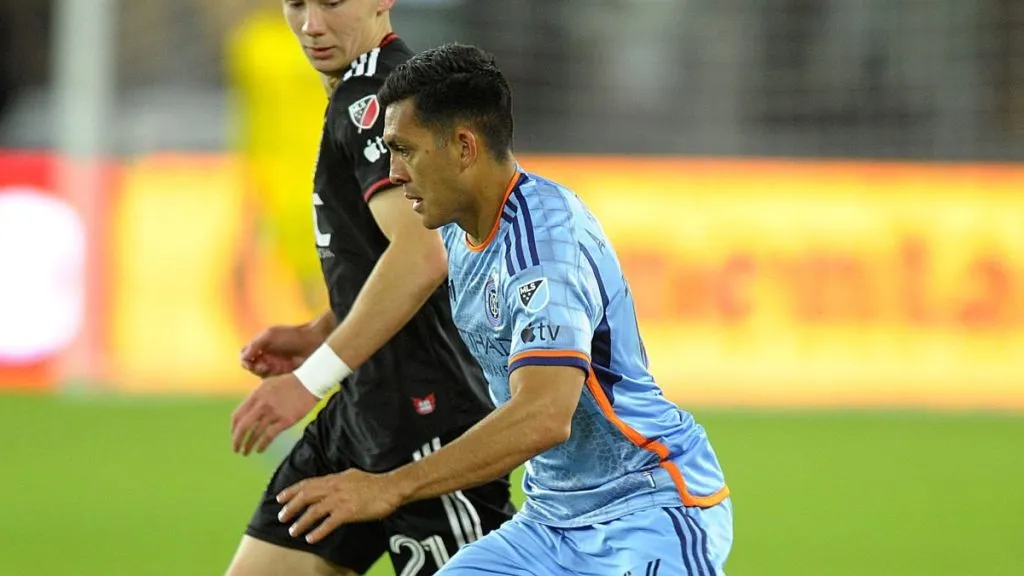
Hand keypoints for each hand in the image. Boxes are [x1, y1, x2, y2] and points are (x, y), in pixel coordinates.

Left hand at [231, 373, 318, 454]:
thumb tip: (247, 412)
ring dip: (248, 445)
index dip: (233, 428)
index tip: (234, 435)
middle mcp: (262, 405)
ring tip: (246, 452)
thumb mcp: (268, 385)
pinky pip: (269, 436)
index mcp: (256, 395)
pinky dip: (262, 445)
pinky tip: (259, 450)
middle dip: (237, 440)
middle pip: (243, 426)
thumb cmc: (289, 383)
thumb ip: (256, 398)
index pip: (237, 415)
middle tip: (235, 449)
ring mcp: (274, 413)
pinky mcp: (286, 420)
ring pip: (255, 433)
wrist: (310, 382)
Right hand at [240, 324, 321, 377]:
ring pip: (262, 375)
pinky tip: (279, 374)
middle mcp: (267, 356)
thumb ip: (254, 345)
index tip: (250, 361)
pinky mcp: (284, 375)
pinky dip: (273, 379)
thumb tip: (244, 358)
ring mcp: (276, 366)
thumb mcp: (270, 335)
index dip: (245, 360)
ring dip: (264, 374)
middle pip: (252, 367)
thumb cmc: (292, 336)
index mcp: (261, 346)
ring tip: (272, 368)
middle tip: (264, 366)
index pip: (245, 356)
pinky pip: (274, 381)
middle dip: (255, 368)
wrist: (314, 342)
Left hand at [276, 470, 402, 542]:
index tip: (279, 498)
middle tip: (281, 517)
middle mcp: (334, 487)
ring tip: (293, 531)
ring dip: (301, 522)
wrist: (390, 488)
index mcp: (334, 478)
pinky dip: (318, 532)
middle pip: (306, 496)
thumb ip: (337, 481)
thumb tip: (327, 484)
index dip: (291, 491)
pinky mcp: (348, 512)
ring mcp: (340, 500)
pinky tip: (311, 538)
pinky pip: (328, 524)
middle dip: (291, 507)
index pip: (307, 483)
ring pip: (314, 511)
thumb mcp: (351, 476)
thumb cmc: (374, 483)